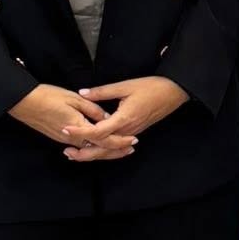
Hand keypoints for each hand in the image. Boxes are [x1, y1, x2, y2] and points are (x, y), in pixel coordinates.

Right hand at [8, 85, 137, 159]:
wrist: (25, 103)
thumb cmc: (49, 97)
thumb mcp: (75, 98)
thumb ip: (93, 109)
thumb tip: (106, 117)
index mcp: (79, 127)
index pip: (104, 138)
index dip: (120, 141)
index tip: (133, 140)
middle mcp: (73, 139)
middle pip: (98, 149)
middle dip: (115, 151)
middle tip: (130, 148)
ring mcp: (65, 140)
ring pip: (89, 149)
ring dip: (105, 150)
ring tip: (119, 148)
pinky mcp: (59, 138)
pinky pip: (80, 146)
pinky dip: (92, 147)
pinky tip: (98, 144)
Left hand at [72, 76, 188, 159]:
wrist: (173, 92)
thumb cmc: (150, 87)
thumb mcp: (125, 86)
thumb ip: (103, 92)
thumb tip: (83, 93)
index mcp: (123, 119)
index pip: (98, 131)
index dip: (80, 131)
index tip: (65, 129)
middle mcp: (127, 130)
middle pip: (102, 148)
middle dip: (83, 152)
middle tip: (66, 151)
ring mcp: (132, 133)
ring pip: (109, 150)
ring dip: (92, 153)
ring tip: (76, 153)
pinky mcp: (134, 132)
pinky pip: (116, 146)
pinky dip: (104, 149)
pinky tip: (95, 147)